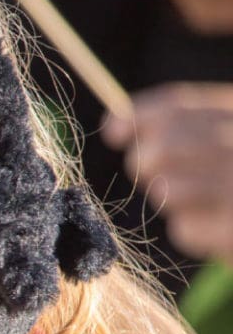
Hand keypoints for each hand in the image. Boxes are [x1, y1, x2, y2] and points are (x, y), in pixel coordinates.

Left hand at [102, 83, 232, 261]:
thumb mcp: (220, 138)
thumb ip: (176, 123)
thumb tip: (112, 125)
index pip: (180, 105)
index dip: (137, 116)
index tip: (112, 130)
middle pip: (165, 148)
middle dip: (145, 161)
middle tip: (152, 170)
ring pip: (167, 190)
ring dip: (168, 195)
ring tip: (196, 198)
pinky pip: (184, 227)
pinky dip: (191, 228)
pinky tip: (217, 224)